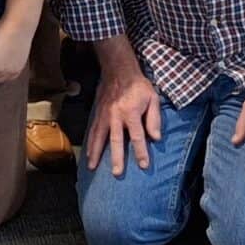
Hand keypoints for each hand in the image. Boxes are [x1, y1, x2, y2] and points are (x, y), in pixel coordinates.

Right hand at [84, 52, 163, 176]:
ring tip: (93, 168)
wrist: (118, 70)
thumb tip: (156, 138)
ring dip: (96, 153)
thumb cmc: (138, 86)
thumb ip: (154, 119)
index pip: (137, 136)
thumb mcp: (152, 98)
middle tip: (116, 173)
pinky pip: (92, 131)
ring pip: (99, 137)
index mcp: (131, 112)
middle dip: (117, 158)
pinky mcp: (97, 114)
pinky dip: (90, 143)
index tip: (143, 165)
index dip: (141, 151)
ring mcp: (104, 115)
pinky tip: (89, 154)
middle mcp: (115, 116)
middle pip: (116, 140)